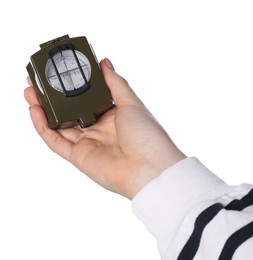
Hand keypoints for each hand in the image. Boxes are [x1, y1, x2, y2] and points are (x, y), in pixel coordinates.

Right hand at [24, 58, 185, 198]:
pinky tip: (36, 111)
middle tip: (39, 82)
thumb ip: (115, 83)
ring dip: (44, 110)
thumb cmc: (147, 136)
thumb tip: (105, 62)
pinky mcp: (79, 157)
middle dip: (53, 98)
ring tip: (31, 92)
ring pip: (60, 125)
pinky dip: (43, 127)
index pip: (87, 99)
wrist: (150, 169)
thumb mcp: (131, 102)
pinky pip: (56, 142)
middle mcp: (99, 129)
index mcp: (112, 116)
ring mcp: (88, 144)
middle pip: (70, 112)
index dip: (72, 88)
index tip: (60, 73)